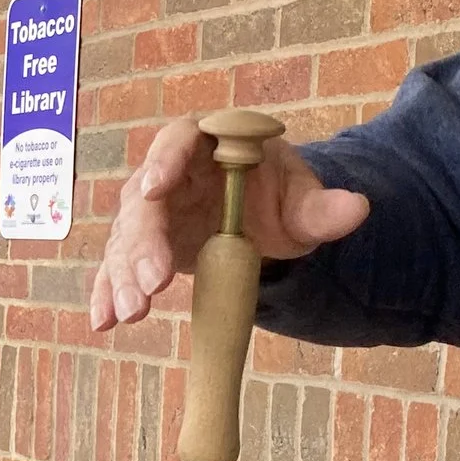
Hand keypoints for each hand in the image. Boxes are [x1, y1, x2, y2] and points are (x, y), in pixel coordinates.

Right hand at [89, 117, 369, 331]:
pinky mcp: (142, 247)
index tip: (156, 186)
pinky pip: (118, 267)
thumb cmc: (279, 198)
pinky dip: (107, 292)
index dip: (164, 160)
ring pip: (127, 238)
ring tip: (131, 312)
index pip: (179, 139)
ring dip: (123, 275)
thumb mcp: (304, 202)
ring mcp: (151, 212)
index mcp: (207, 143)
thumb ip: (324, 207)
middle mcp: (168, 173)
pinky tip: (103, 321)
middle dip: (143, 241)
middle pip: (144, 199)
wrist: (263, 222)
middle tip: (153, 282)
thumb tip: (356, 207)